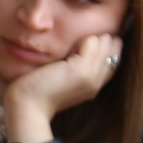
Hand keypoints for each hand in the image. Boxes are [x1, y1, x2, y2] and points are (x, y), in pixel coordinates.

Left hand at [2, 33, 121, 142]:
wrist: (28, 106)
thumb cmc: (38, 91)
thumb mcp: (62, 78)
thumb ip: (75, 66)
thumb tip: (82, 44)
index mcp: (94, 85)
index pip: (114, 59)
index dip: (106, 46)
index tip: (90, 40)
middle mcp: (97, 82)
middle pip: (115, 51)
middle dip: (103, 39)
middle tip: (82, 38)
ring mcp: (91, 76)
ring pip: (106, 43)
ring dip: (94, 36)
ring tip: (76, 40)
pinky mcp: (81, 70)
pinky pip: (93, 42)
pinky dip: (84, 38)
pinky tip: (70, 44)